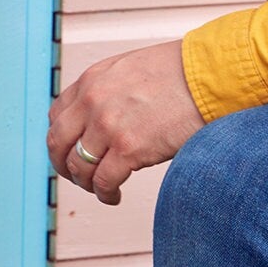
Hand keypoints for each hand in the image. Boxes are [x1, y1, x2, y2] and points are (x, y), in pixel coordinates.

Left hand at [49, 40, 202, 205]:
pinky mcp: (129, 149)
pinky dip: (104, 194)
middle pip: (58, 143)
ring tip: (100, 189)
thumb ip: (107, 90)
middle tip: (76, 177)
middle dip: (63, 165)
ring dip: (85, 183)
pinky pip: (103, 181)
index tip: (70, 151)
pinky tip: (114, 196)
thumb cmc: (181, 73)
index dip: (61, 139)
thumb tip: (99, 118)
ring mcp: (108, 126)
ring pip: (78, 166)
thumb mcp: (129, 70)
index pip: (56, 116)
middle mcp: (92, 102)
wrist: (211, 76)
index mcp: (91, 80)